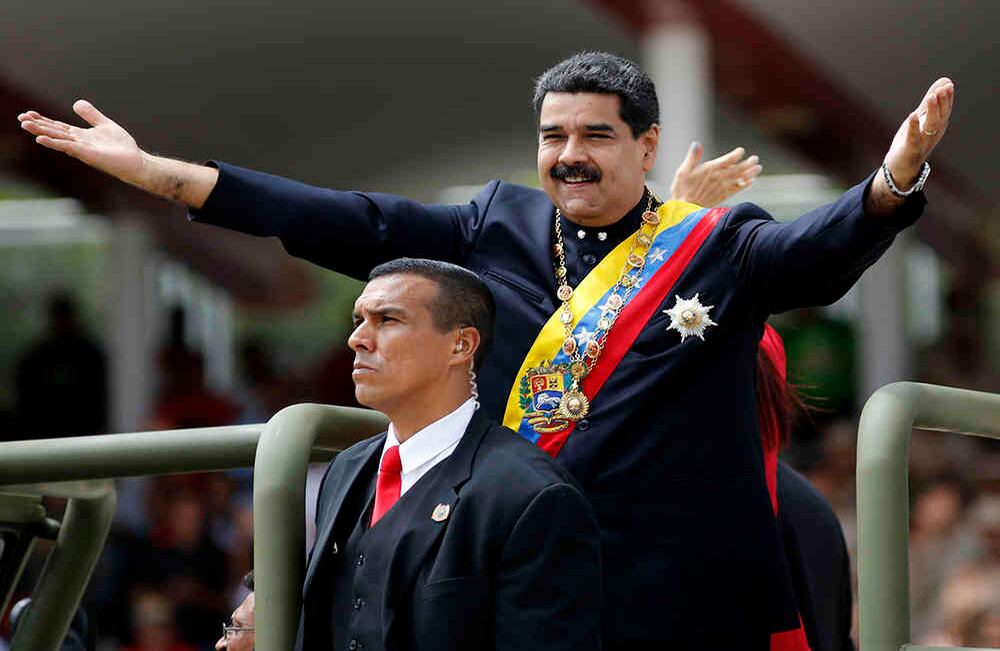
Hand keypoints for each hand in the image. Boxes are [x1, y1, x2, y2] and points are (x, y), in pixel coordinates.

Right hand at [18, 100, 145, 184]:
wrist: (135, 161)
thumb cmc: (121, 147)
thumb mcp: (104, 125)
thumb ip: (91, 115)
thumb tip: (76, 103)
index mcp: (81, 136)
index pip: (58, 127)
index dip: (44, 120)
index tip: (28, 113)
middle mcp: (78, 143)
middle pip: (54, 132)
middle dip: (38, 125)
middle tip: (21, 118)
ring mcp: (82, 149)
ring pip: (57, 139)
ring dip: (41, 132)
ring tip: (25, 125)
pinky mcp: (88, 154)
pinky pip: (68, 147)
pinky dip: (55, 142)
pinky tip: (42, 139)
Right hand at [669, 143, 761, 206]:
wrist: (683, 210)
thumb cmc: (681, 189)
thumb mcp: (682, 171)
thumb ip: (692, 157)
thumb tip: (696, 144)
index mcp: (710, 170)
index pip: (726, 160)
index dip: (735, 155)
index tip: (741, 151)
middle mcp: (718, 178)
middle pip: (737, 169)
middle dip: (747, 164)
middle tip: (755, 159)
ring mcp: (722, 188)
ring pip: (739, 178)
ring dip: (750, 173)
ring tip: (758, 168)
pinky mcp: (723, 196)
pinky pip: (737, 189)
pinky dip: (745, 185)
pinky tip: (751, 181)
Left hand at [883, 77, 954, 188]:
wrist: (901, 168)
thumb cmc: (911, 141)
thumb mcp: (921, 119)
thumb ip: (930, 102)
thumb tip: (944, 80)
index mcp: (937, 126)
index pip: (945, 110)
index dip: (947, 98)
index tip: (947, 84)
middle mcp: (933, 134)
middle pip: (941, 116)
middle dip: (942, 102)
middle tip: (942, 88)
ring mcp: (923, 142)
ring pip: (931, 126)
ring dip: (931, 111)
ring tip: (930, 97)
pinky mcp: (910, 149)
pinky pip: (913, 138)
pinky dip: (913, 127)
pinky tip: (912, 115)